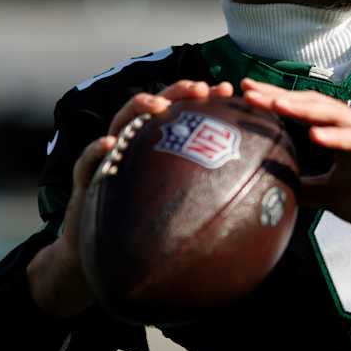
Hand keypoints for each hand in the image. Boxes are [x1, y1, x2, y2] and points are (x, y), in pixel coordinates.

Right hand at [28, 79, 235, 315]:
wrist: (102, 261)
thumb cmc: (146, 235)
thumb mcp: (184, 216)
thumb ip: (214, 203)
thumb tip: (265, 204)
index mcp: (157, 148)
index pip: (182, 114)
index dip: (203, 99)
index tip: (228, 91)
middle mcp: (133, 146)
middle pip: (155, 107)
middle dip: (177, 92)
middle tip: (201, 89)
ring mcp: (108, 159)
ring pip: (120, 123)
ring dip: (138, 109)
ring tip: (157, 106)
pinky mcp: (85, 179)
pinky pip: (88, 161)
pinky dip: (97, 149)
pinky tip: (110, 144)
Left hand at [239, 77, 350, 248]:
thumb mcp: (332, 195)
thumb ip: (304, 187)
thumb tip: (270, 188)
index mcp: (342, 132)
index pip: (303, 111)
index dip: (275, 101)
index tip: (245, 95)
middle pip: (312, 105)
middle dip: (280, 96)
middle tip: (248, 90)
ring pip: (333, 115)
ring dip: (303, 108)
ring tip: (274, 103)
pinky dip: (336, 137)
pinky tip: (314, 135)